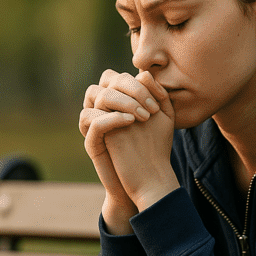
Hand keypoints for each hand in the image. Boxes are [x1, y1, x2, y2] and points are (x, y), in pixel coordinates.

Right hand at [103, 72, 178, 210]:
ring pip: (94, 94)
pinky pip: (92, 121)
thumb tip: (146, 74)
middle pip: (106, 79)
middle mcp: (104, 108)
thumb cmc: (154, 147)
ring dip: (120, 100)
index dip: (138, 82)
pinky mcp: (92, 141)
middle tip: (151, 107)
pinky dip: (112, 117)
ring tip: (142, 115)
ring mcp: (95, 123)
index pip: (120, 75)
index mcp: (119, 100)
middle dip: (130, 88)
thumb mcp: (162, 118)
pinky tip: (131, 121)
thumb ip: (159, 95)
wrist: (147, 181)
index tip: (159, 100)